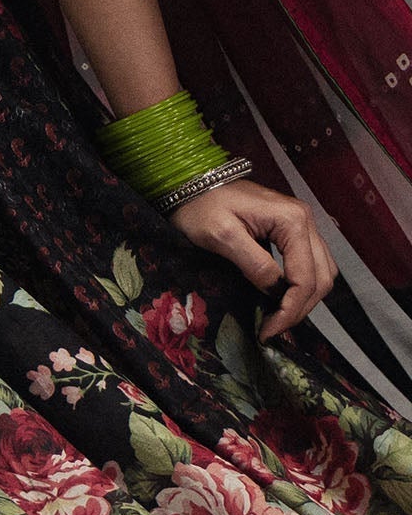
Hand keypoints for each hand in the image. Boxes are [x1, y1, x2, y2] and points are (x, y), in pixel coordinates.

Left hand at [169, 175, 337, 341]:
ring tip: (278, 318)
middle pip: (321, 278)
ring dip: (304, 300)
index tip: (269, 330)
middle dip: (300, 309)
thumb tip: (275, 292)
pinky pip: (311, 264)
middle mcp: (305, 220)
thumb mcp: (222, 236)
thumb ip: (254, 264)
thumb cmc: (202, 206)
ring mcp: (301, 224)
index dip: (291, 309)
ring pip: (322, 273)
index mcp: (292, 220)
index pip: (305, 277)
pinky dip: (302, 286)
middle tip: (273, 329)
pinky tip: (281, 300)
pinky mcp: (292, 229)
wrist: (192, 184)